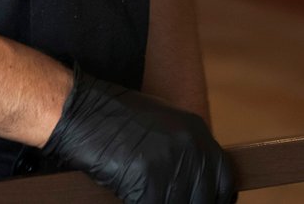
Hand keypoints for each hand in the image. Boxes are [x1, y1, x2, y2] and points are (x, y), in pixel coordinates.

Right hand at [42, 67, 235, 203]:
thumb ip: (184, 151)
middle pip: (204, 199)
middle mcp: (190, 146)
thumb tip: (197, 186)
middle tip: (164, 200)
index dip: (217, 200)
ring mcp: (170, 162)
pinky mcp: (148, 179)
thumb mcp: (161, 125)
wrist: (79, 109)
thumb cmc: (112, 118)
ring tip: (145, 196)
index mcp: (197, 131)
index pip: (224, 180)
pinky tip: (129, 197)